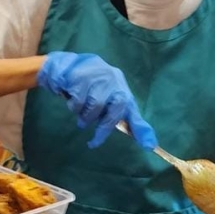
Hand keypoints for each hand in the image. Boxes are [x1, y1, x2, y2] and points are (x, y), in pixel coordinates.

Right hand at [37, 52, 156, 150]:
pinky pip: (79, 102)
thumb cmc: (86, 87)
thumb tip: (129, 135)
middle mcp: (113, 80)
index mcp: (121, 88)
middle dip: (104, 127)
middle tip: (95, 140)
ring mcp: (98, 77)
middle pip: (116, 108)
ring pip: (95, 106)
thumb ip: (112, 114)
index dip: (141, 129)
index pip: (132, 110)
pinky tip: (71, 99)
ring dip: (85, 117)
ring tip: (79, 114)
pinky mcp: (82, 77)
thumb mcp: (103, 98)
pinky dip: (73, 106)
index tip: (149, 146)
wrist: (65, 66)